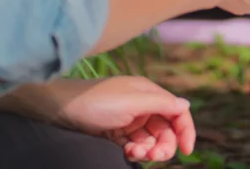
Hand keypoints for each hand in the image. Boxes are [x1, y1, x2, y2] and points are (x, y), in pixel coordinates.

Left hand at [35, 76, 196, 162]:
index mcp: (149, 93)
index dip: (185, 130)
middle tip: (153, 157)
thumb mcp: (132, 102)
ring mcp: (129, 119)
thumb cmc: (98, 101)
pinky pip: (135, 145)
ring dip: (147, 150)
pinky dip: (134, 151)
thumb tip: (186, 104)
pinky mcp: (117, 131)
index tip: (187, 151)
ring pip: (150, 140)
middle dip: (163, 146)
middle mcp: (142, 105)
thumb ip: (161, 104)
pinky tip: (127, 152)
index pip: (177, 112)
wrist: (62, 108)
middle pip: (165, 130)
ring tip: (135, 154)